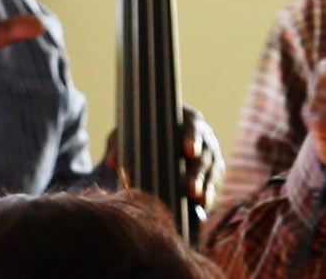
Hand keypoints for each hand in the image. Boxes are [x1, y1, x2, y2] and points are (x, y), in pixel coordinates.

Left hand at [98, 105, 223, 216]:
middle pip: (205, 154)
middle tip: (191, 189)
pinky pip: (214, 184)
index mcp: (187, 119)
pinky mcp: (214, 172)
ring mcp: (211, 154)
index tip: (188, 151)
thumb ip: (120, 144)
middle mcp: (204, 136)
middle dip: (198, 173)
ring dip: (206, 187)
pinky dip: (209, 195)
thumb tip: (111, 163)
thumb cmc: (143, 131)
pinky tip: (202, 206)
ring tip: (198, 201)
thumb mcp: (130, 132)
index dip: (192, 137)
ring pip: (213, 171)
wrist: (159, 137)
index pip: (193, 125)